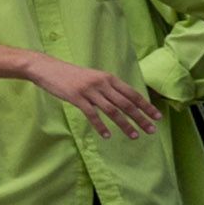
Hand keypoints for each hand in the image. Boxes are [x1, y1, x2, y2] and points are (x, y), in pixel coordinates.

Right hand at [25, 51, 164, 137]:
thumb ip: (107, 87)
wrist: (46, 68)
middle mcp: (101, 83)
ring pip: (112, 110)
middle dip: (140, 118)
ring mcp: (89, 90)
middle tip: (151, 130)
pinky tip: (107, 135)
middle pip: (126, 103)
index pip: (132, 94)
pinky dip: (100, 126)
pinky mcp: (76, 97)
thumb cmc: (70, 75)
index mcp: (108, 77)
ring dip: (124, 125)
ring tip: (134, 136)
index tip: (157, 117)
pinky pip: (92, 114)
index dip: (146, 106)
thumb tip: (124, 101)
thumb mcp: (92, 77)